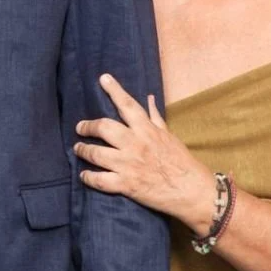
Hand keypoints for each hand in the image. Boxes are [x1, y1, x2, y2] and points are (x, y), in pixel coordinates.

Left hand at [74, 74, 217, 231]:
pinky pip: (99, 179)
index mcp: (147, 130)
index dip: (115, 90)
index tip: (103, 79)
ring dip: (83, 150)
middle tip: (80, 127)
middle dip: (88, 126)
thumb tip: (149, 98)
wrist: (192, 191)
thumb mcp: (170, 136)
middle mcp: (135, 144)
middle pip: (104, 127)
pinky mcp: (126, 185)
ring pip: (96, 153)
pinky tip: (84, 174)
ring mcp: (128, 165)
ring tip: (78, 149)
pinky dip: (88, 177)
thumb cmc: (182, 162)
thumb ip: (155, 118)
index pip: (128, 105)